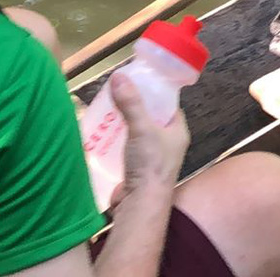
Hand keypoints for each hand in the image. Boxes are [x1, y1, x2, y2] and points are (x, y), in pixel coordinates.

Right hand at [104, 70, 189, 209]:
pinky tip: (101, 134)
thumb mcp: (142, 128)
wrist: (140, 204)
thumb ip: (131, 103)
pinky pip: (126, 149)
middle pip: (150, 119)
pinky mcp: (136, 169)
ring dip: (122, 124)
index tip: (137, 82)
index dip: (154, 93)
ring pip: (136, 134)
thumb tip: (119, 75)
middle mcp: (168, 144)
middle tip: (115, 95)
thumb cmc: (150, 164)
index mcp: (178, 131)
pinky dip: (115, 141)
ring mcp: (152, 158)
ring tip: (105, 111)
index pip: (168, 105)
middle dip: (134, 108)